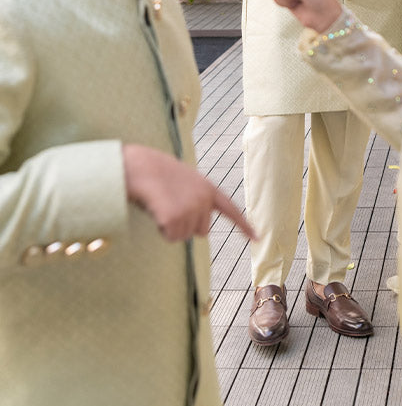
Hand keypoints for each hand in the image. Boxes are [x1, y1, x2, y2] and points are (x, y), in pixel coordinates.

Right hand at [123, 144, 256, 242]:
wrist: (141, 167)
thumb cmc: (158, 173)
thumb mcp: (185, 181)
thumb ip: (197, 199)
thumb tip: (199, 226)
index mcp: (209, 188)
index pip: (231, 209)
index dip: (243, 225)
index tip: (256, 238)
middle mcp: (204, 200)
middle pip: (202, 231)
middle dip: (187, 225)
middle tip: (171, 204)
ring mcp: (191, 210)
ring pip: (184, 236)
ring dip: (171, 227)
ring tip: (162, 204)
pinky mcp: (175, 219)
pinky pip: (170, 237)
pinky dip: (161, 229)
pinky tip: (156, 211)